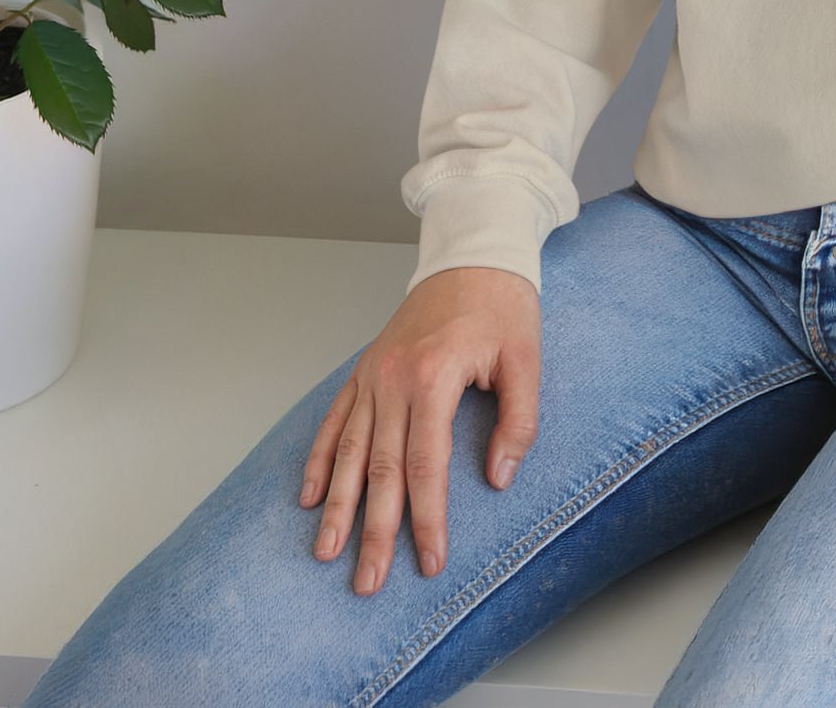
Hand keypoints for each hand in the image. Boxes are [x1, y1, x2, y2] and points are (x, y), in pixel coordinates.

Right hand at [300, 265, 538, 595]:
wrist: (473, 253)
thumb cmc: (503, 305)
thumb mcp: (526, 359)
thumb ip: (518, 421)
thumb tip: (499, 479)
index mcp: (434, 377)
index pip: (425, 465)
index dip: (427, 518)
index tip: (429, 560)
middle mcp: (394, 379)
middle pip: (379, 468)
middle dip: (373, 530)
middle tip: (367, 582)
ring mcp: (374, 373)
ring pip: (348, 450)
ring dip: (337, 505)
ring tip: (326, 552)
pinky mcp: (366, 368)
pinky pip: (335, 419)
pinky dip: (319, 458)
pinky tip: (310, 496)